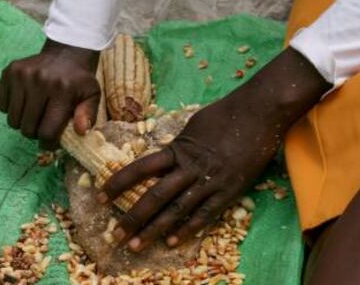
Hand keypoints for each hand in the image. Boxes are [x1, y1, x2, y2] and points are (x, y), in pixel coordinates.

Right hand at [0, 39, 99, 149]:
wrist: (67, 54)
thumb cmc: (80, 81)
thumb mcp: (92, 96)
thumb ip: (88, 115)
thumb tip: (81, 131)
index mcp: (63, 91)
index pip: (47, 131)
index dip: (49, 142)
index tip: (51, 140)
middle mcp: (40, 82)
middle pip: (28, 128)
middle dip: (36, 132)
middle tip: (44, 125)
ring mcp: (22, 76)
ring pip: (13, 119)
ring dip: (23, 122)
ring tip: (36, 114)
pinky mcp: (9, 72)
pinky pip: (2, 105)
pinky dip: (12, 109)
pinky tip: (26, 102)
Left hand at [99, 47, 331, 250]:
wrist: (257, 113)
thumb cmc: (225, 114)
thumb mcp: (194, 124)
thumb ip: (179, 143)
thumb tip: (168, 153)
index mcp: (178, 149)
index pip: (141, 168)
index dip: (119, 182)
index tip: (102, 195)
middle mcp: (190, 168)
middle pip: (156, 195)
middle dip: (133, 216)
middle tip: (115, 234)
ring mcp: (209, 182)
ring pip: (177, 210)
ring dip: (155, 230)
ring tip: (137, 245)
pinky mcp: (229, 191)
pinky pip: (205, 215)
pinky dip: (188, 229)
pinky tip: (172, 242)